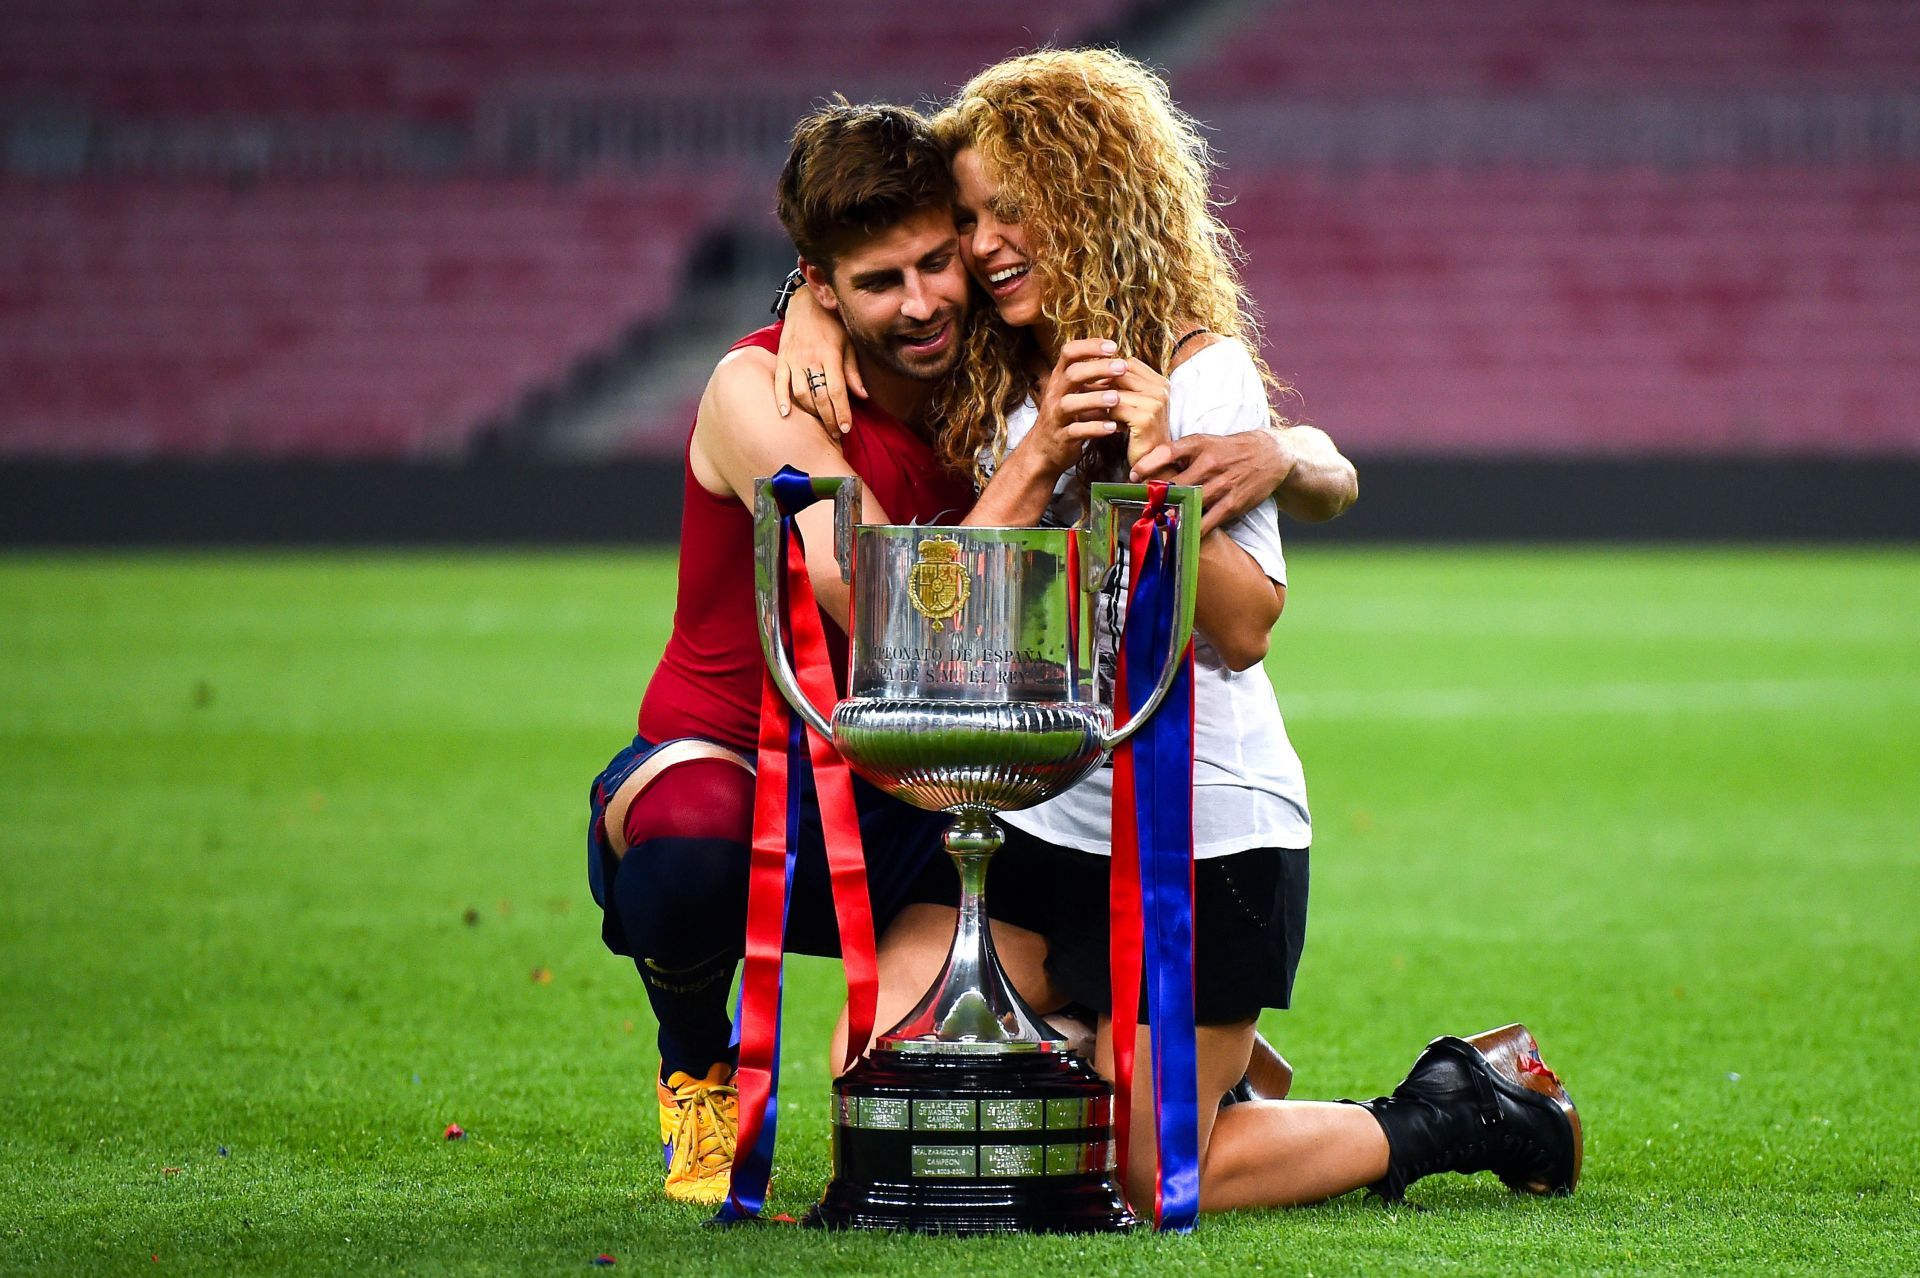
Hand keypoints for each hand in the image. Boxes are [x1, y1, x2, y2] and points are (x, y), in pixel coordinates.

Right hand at [774, 288, 865, 434]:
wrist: (807, 301)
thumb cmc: (832, 322)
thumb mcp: (849, 342)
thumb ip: (853, 370)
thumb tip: (862, 396)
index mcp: (830, 355)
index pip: (837, 390)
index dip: (841, 412)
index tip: (846, 428)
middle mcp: (810, 358)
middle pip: (819, 396)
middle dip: (828, 419)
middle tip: (835, 434)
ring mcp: (793, 359)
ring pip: (800, 393)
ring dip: (810, 413)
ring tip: (819, 426)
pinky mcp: (781, 358)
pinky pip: (779, 382)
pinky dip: (781, 399)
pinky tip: (786, 414)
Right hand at [1024, 339, 1169, 473]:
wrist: (1044, 449)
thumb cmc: (1067, 416)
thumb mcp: (1075, 392)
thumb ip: (1093, 378)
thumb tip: (1123, 360)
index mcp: (1060, 378)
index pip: (1069, 353)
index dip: (1090, 346)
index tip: (1113, 346)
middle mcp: (1055, 394)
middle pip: (1072, 374)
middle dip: (1097, 368)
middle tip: (1122, 367)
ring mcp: (1056, 416)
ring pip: (1070, 404)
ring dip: (1094, 399)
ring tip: (1116, 398)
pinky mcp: (1061, 438)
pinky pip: (1076, 431)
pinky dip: (1094, 429)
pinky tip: (1112, 427)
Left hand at [1131, 428, 1296, 534]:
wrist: (1271, 455)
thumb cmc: (1230, 449)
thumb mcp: (1205, 442)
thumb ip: (1178, 453)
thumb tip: (1145, 468)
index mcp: (1199, 444)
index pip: (1168, 451)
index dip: (1147, 464)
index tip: (1132, 476)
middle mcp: (1210, 464)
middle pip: (1176, 484)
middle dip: (1155, 498)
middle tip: (1140, 508)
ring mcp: (1222, 485)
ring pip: (1190, 505)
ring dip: (1170, 517)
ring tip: (1153, 525)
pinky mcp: (1233, 504)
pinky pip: (1208, 522)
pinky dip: (1192, 530)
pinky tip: (1179, 536)